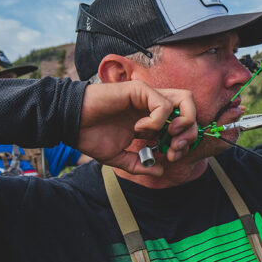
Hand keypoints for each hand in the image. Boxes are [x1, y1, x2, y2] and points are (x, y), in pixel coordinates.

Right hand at [76, 82, 196, 175]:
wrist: (71, 124)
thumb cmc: (91, 136)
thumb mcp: (119, 157)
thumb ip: (139, 164)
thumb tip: (161, 171)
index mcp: (151, 120)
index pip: (182, 124)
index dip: (183, 141)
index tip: (171, 157)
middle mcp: (152, 105)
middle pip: (190, 107)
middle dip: (190, 131)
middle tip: (174, 148)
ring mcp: (147, 96)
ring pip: (184, 99)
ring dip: (181, 122)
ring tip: (166, 136)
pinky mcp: (139, 90)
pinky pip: (162, 104)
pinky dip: (157, 120)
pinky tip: (139, 128)